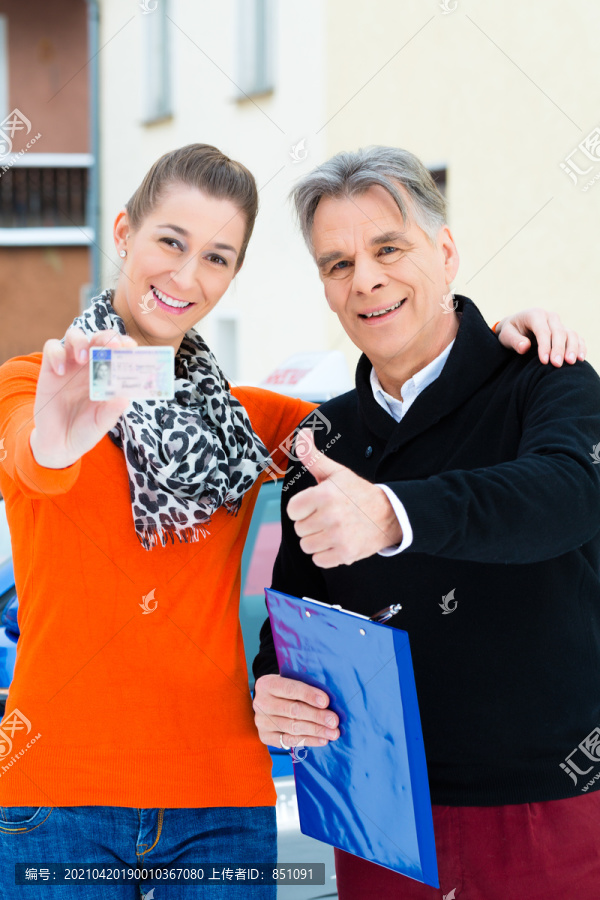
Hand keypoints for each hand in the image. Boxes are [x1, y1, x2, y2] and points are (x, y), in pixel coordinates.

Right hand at [30, 327, 136, 468]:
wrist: (60, 444)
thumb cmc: (85, 430)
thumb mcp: (101, 423)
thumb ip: (112, 411)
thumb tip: (125, 397)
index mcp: (108, 375)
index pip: (118, 351)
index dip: (125, 345)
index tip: (131, 347)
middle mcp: (90, 366)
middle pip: (99, 338)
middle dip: (107, 337)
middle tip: (113, 346)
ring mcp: (70, 365)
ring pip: (74, 335)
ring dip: (80, 341)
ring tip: (82, 358)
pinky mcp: (50, 369)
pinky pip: (52, 349)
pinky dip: (57, 354)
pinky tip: (61, 372)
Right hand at [253, 674, 339, 747]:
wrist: (269, 701)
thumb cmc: (287, 689)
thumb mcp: (291, 680)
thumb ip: (306, 686)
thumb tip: (329, 701)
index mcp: (267, 684)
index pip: (290, 689)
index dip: (309, 695)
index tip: (326, 702)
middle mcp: (261, 703)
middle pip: (293, 711)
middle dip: (317, 716)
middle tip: (334, 721)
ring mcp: (262, 721)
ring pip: (293, 728)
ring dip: (316, 731)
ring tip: (333, 733)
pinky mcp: (265, 736)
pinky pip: (289, 741)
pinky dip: (308, 741)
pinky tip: (322, 740)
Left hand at [286, 430, 401, 567]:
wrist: (390, 514)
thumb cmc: (358, 492)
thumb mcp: (336, 472)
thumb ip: (312, 456)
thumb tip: (301, 434)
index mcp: (324, 494)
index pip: (292, 510)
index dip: (302, 508)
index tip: (316, 505)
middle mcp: (330, 516)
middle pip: (299, 529)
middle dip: (310, 524)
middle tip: (328, 517)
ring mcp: (338, 537)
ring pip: (306, 546)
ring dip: (317, 540)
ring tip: (333, 530)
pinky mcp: (345, 554)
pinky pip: (318, 560)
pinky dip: (326, 554)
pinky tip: (338, 542)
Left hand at [496, 308, 585, 365]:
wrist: (516, 327)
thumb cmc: (510, 332)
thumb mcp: (506, 335)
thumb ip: (514, 341)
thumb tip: (524, 347)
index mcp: (535, 315)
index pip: (543, 331)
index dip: (545, 346)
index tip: (544, 361)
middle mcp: (550, 317)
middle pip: (559, 332)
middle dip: (559, 349)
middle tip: (557, 365)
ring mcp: (559, 324)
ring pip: (570, 334)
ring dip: (572, 348)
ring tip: (571, 363)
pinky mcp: (565, 331)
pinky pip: (576, 338)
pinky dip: (580, 347)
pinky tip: (580, 358)